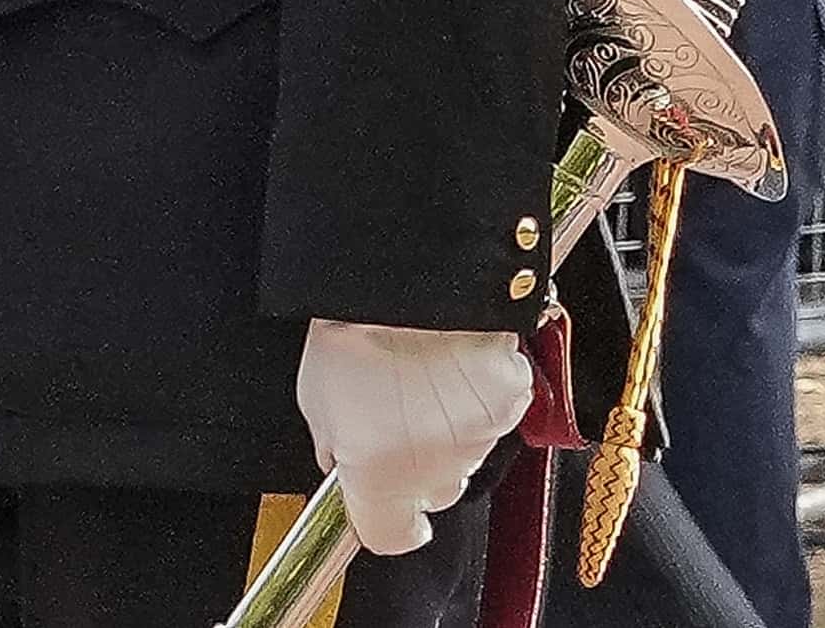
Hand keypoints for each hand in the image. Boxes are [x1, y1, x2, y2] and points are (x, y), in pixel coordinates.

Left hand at [295, 320, 532, 557]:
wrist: (417, 287)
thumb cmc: (361, 335)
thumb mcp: (313, 396)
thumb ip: (332, 445)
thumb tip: (339, 458)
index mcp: (381, 482)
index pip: (386, 537)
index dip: (378, 521)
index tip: (371, 506)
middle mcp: (436, 474)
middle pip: (428, 492)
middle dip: (411, 466)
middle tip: (388, 416)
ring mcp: (478, 443)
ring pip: (460, 454)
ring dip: (441, 429)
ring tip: (416, 378)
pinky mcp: (511, 408)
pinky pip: (490, 417)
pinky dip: (473, 398)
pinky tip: (449, 364)